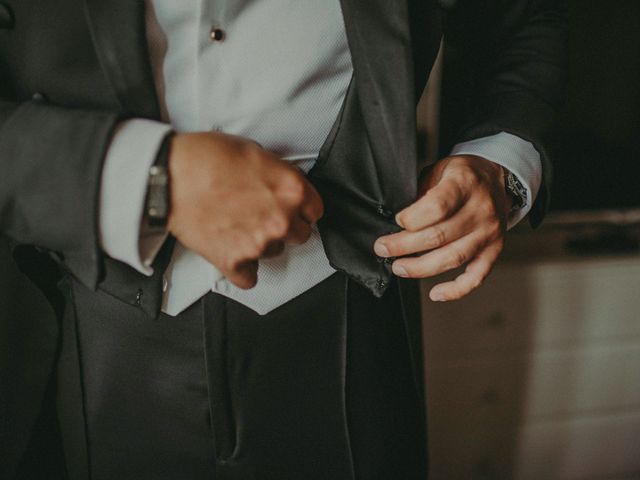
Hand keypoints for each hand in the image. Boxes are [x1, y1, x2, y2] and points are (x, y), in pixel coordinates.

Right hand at [167, 131, 323, 288]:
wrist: (167, 177)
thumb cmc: (204, 158)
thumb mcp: (254, 151)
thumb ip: (277, 173)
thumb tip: (281, 184)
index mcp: (292, 190)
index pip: (315, 210)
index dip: (301, 208)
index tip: (291, 209)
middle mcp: (281, 220)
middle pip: (301, 235)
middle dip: (285, 226)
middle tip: (261, 215)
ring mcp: (259, 244)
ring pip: (275, 253)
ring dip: (261, 244)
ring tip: (238, 226)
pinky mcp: (235, 262)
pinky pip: (250, 278)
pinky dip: (242, 269)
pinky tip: (232, 252)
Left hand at [374, 155, 510, 300]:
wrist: (496, 178)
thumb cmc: (461, 175)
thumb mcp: (439, 170)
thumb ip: (421, 193)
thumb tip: (398, 223)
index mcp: (464, 183)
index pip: (437, 207)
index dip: (412, 219)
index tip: (397, 221)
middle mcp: (481, 209)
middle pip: (439, 235)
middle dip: (404, 246)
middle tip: (383, 249)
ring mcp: (489, 232)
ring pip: (454, 257)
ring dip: (422, 267)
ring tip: (399, 267)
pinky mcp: (494, 249)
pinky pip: (477, 275)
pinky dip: (456, 289)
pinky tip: (436, 294)